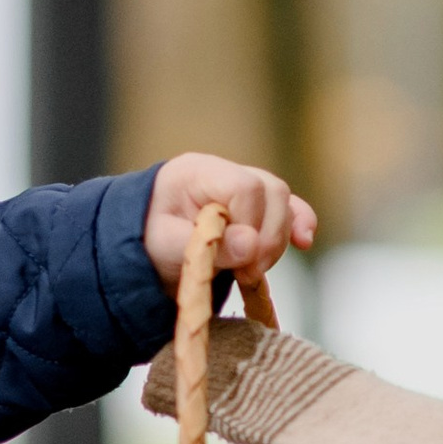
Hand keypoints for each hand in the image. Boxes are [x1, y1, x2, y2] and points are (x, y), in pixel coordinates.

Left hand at [142, 151, 315, 292]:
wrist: (138, 248)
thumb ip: (207, 245)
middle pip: (271, 191)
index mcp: (197, 171)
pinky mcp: (254, 208)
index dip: (250, 222)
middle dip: (268, 236)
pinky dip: (297, 226)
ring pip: (282, 202)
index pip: (244, 186)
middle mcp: (224, 172)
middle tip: (248, 272)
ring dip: (277, 240)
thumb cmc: (145, 243)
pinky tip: (303, 242)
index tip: (239, 259)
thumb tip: (251, 244)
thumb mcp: (165, 247)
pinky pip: (288, 209)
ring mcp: (242, 186)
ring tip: (251, 272)